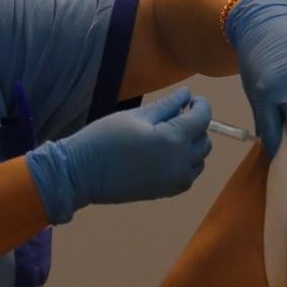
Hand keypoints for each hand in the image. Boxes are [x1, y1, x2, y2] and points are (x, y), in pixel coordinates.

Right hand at [26, 87, 212, 223]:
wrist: (81, 174)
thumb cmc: (105, 138)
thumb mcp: (136, 116)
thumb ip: (167, 105)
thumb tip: (187, 94)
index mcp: (173, 139)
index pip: (203, 118)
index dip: (201, 105)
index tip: (192, 99)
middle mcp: (181, 162)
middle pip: (205, 141)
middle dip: (197, 126)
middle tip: (177, 116)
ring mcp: (175, 180)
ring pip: (199, 160)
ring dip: (192, 146)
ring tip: (170, 136)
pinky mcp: (166, 192)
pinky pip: (188, 176)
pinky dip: (186, 164)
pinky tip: (166, 155)